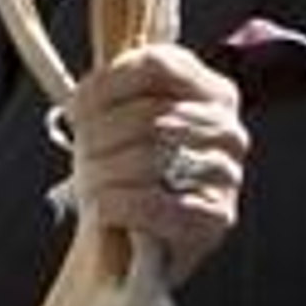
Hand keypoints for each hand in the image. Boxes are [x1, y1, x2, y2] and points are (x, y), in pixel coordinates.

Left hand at [65, 42, 247, 287]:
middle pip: (149, 115)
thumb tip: (81, 99)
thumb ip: (113, 93)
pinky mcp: (216, 219)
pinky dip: (116, 204)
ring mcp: (227, 174)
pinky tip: (101, 207)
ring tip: (86, 182)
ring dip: (103, 172)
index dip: (107, 84)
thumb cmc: (129, 170)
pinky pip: (153, 204)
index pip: (157, 66)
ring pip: (148, 158)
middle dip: (100, 135)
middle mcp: (228, 129)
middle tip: (80, 152)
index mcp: (212, 90)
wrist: (140, 239)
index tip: (77, 107)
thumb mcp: (124, 120)